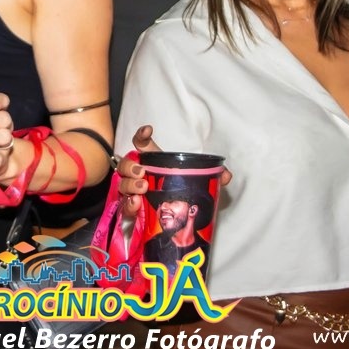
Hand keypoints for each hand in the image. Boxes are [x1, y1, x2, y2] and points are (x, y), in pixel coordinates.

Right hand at [115, 125, 232, 218]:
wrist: (176, 217)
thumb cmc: (181, 191)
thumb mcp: (195, 180)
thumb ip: (211, 176)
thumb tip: (226, 175)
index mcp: (153, 162)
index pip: (141, 144)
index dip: (142, 135)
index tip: (148, 131)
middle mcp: (139, 175)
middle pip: (125, 164)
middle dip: (130, 166)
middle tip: (141, 172)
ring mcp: (134, 192)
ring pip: (122, 183)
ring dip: (129, 184)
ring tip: (142, 188)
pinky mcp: (133, 209)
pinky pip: (125, 206)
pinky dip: (129, 205)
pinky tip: (136, 204)